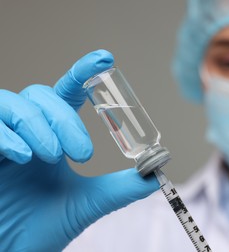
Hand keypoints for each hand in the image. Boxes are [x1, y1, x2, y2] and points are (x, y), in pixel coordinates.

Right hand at [0, 50, 158, 250]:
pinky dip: (6, 134)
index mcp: (54, 138)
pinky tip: (22, 156)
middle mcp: (28, 132)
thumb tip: (157, 172)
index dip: (83, 73)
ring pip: (15, 102)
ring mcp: (2, 138)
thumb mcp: (88, 204)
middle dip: (65, 120)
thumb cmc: (43, 226)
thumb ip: (122, 187)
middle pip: (43, 95)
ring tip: (51, 156)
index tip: (105, 59)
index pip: (68, 95)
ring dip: (39, 125)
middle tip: (81, 153)